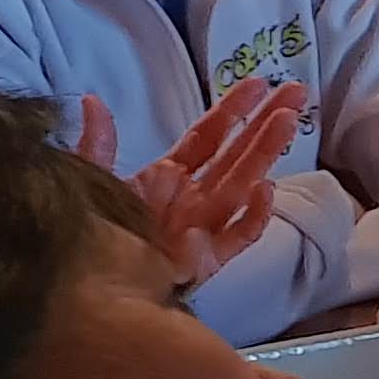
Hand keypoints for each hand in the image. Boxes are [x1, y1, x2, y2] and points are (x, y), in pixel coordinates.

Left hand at [77, 82, 311, 285]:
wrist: (82, 294)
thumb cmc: (87, 240)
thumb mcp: (90, 184)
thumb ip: (96, 146)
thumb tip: (93, 102)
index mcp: (166, 179)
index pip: (208, 136)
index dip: (232, 109)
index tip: (258, 83)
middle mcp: (192, 199)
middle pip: (237, 154)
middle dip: (266, 123)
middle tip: (296, 93)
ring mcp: (203, 228)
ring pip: (244, 185)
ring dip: (266, 153)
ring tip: (288, 122)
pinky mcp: (206, 262)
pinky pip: (237, 237)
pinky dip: (253, 216)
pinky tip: (266, 189)